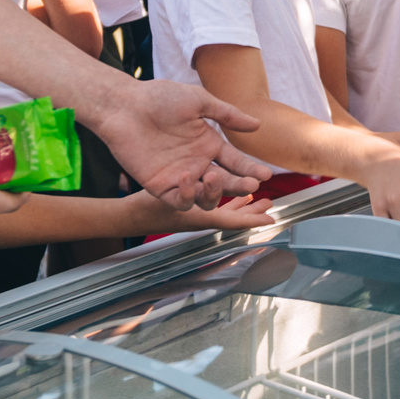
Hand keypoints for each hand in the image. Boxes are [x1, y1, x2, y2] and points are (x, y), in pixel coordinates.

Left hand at [77, 81, 269, 210]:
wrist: (125, 105)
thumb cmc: (160, 98)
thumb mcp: (199, 101)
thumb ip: (227, 115)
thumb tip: (257, 125)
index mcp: (208, 144)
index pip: (236, 162)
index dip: (251, 169)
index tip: (265, 174)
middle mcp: (197, 163)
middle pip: (225, 183)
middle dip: (239, 185)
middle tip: (250, 184)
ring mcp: (180, 177)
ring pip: (205, 198)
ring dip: (215, 192)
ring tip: (215, 177)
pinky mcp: (160, 186)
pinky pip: (180, 200)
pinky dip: (188, 195)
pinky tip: (189, 177)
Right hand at [142, 192, 278, 233]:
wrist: (129, 215)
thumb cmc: (147, 209)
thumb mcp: (171, 197)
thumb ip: (190, 189)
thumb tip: (211, 177)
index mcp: (202, 218)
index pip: (233, 221)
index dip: (252, 220)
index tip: (271, 220)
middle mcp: (201, 216)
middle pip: (231, 215)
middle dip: (249, 209)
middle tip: (266, 201)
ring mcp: (194, 211)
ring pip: (222, 207)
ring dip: (238, 201)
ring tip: (254, 194)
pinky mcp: (186, 203)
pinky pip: (207, 200)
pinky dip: (219, 192)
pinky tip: (224, 184)